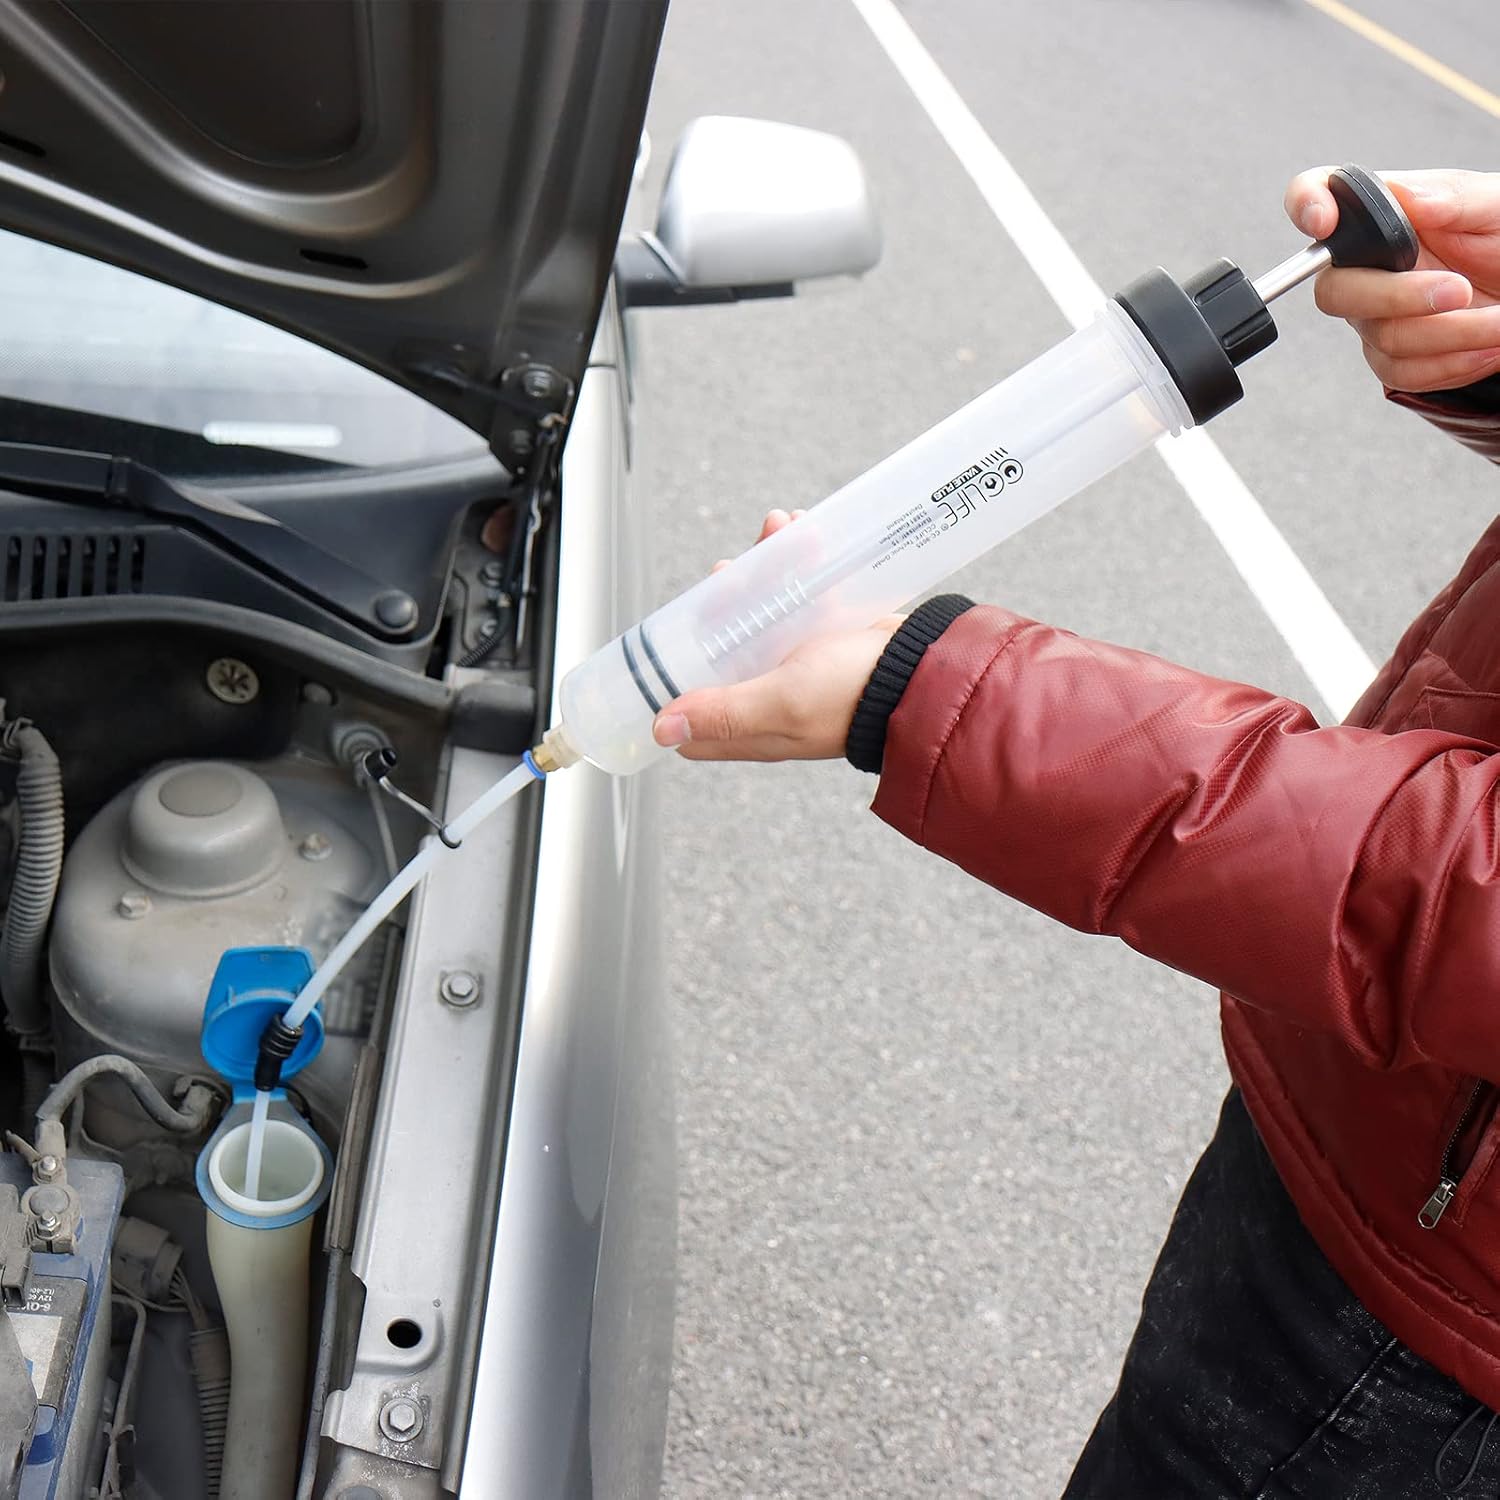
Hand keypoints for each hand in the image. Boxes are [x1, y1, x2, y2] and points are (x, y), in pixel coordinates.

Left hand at [651, 508, 900, 761]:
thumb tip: (660, 729)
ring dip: (764, 566)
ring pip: (762, 609)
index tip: (676, 632)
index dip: (675, 674)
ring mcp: (798, 663)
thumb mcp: (779, 703)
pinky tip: (801, 531)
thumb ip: (723, 713)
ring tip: (778, 527)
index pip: (693, 706)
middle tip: (731, 568)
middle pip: (724, 644)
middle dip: (724, 599)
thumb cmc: (852, 696)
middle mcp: (768, 694)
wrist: (922, 673)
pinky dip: (799, 562)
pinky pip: (800, 594)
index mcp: (749, 722)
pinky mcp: (826, 635)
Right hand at [1284, 168, 1499, 392]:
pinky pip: (1399, 371)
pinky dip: (1452, 361)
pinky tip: (1484, 343)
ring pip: (1382, 336)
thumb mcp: (1496, 206)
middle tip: (1459, 290)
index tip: (1324, 223)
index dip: (1306, 205)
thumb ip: (1452, 196)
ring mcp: (1374, 313)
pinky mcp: (1391, 355)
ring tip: (1498, 321)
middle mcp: (1369, 264)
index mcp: (1386, 213)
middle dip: (1398, 298)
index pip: (1322, 194)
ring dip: (1452, 333)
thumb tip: (1405, 195)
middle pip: (1336, 291)